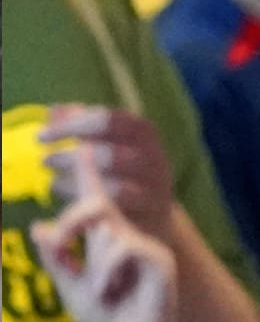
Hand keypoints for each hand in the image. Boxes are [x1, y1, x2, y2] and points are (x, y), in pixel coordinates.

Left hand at [29, 146, 180, 321]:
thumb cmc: (104, 321)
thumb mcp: (68, 286)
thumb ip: (55, 257)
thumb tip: (37, 227)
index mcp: (107, 243)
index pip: (97, 202)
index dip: (88, 175)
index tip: (82, 145)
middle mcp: (130, 239)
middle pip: (96, 207)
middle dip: (70, 224)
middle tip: (58, 247)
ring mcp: (147, 248)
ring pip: (106, 232)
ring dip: (91, 266)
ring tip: (101, 292)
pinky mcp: (160, 259)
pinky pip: (122, 248)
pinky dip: (105, 271)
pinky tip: (111, 291)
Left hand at [38, 105, 175, 240]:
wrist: (153, 210)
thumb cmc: (121, 169)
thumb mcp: (104, 140)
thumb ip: (79, 124)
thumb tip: (55, 111)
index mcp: (142, 130)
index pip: (105, 121)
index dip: (70, 128)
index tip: (42, 137)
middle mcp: (154, 155)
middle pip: (107, 154)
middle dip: (69, 159)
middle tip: (45, 162)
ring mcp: (155, 185)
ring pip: (112, 184)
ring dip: (76, 183)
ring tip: (53, 182)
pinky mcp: (149, 210)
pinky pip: (114, 208)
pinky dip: (86, 200)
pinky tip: (68, 197)